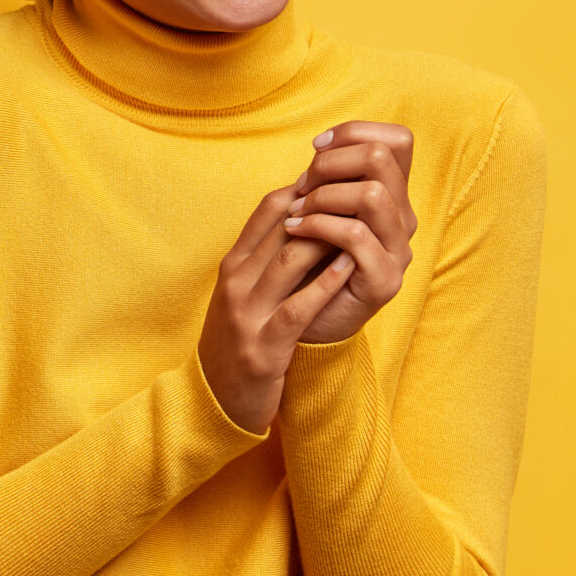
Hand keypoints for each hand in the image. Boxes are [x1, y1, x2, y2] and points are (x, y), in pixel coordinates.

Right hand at [198, 177, 361, 433]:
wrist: (212, 399)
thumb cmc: (237, 339)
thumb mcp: (243, 290)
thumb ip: (266, 254)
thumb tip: (305, 213)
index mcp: (233, 265)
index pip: (269, 209)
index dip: (308, 185)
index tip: (343, 175)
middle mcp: (236, 283)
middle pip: (282, 227)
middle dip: (324, 205)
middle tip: (363, 188)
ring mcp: (247, 314)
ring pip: (288, 260)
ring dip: (328, 237)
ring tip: (363, 222)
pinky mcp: (264, 347)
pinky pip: (297, 308)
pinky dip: (324, 285)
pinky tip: (350, 268)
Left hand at [286, 122, 416, 344]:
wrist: (303, 320)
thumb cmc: (306, 260)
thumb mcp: (318, 210)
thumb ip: (327, 180)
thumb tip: (319, 148)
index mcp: (392, 195)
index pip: (397, 140)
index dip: (354, 133)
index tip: (316, 148)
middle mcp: (403, 218)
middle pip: (381, 158)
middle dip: (330, 164)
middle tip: (302, 186)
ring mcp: (398, 249)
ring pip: (372, 195)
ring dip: (323, 197)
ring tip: (296, 213)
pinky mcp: (384, 279)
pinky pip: (355, 236)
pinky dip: (318, 226)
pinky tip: (295, 231)